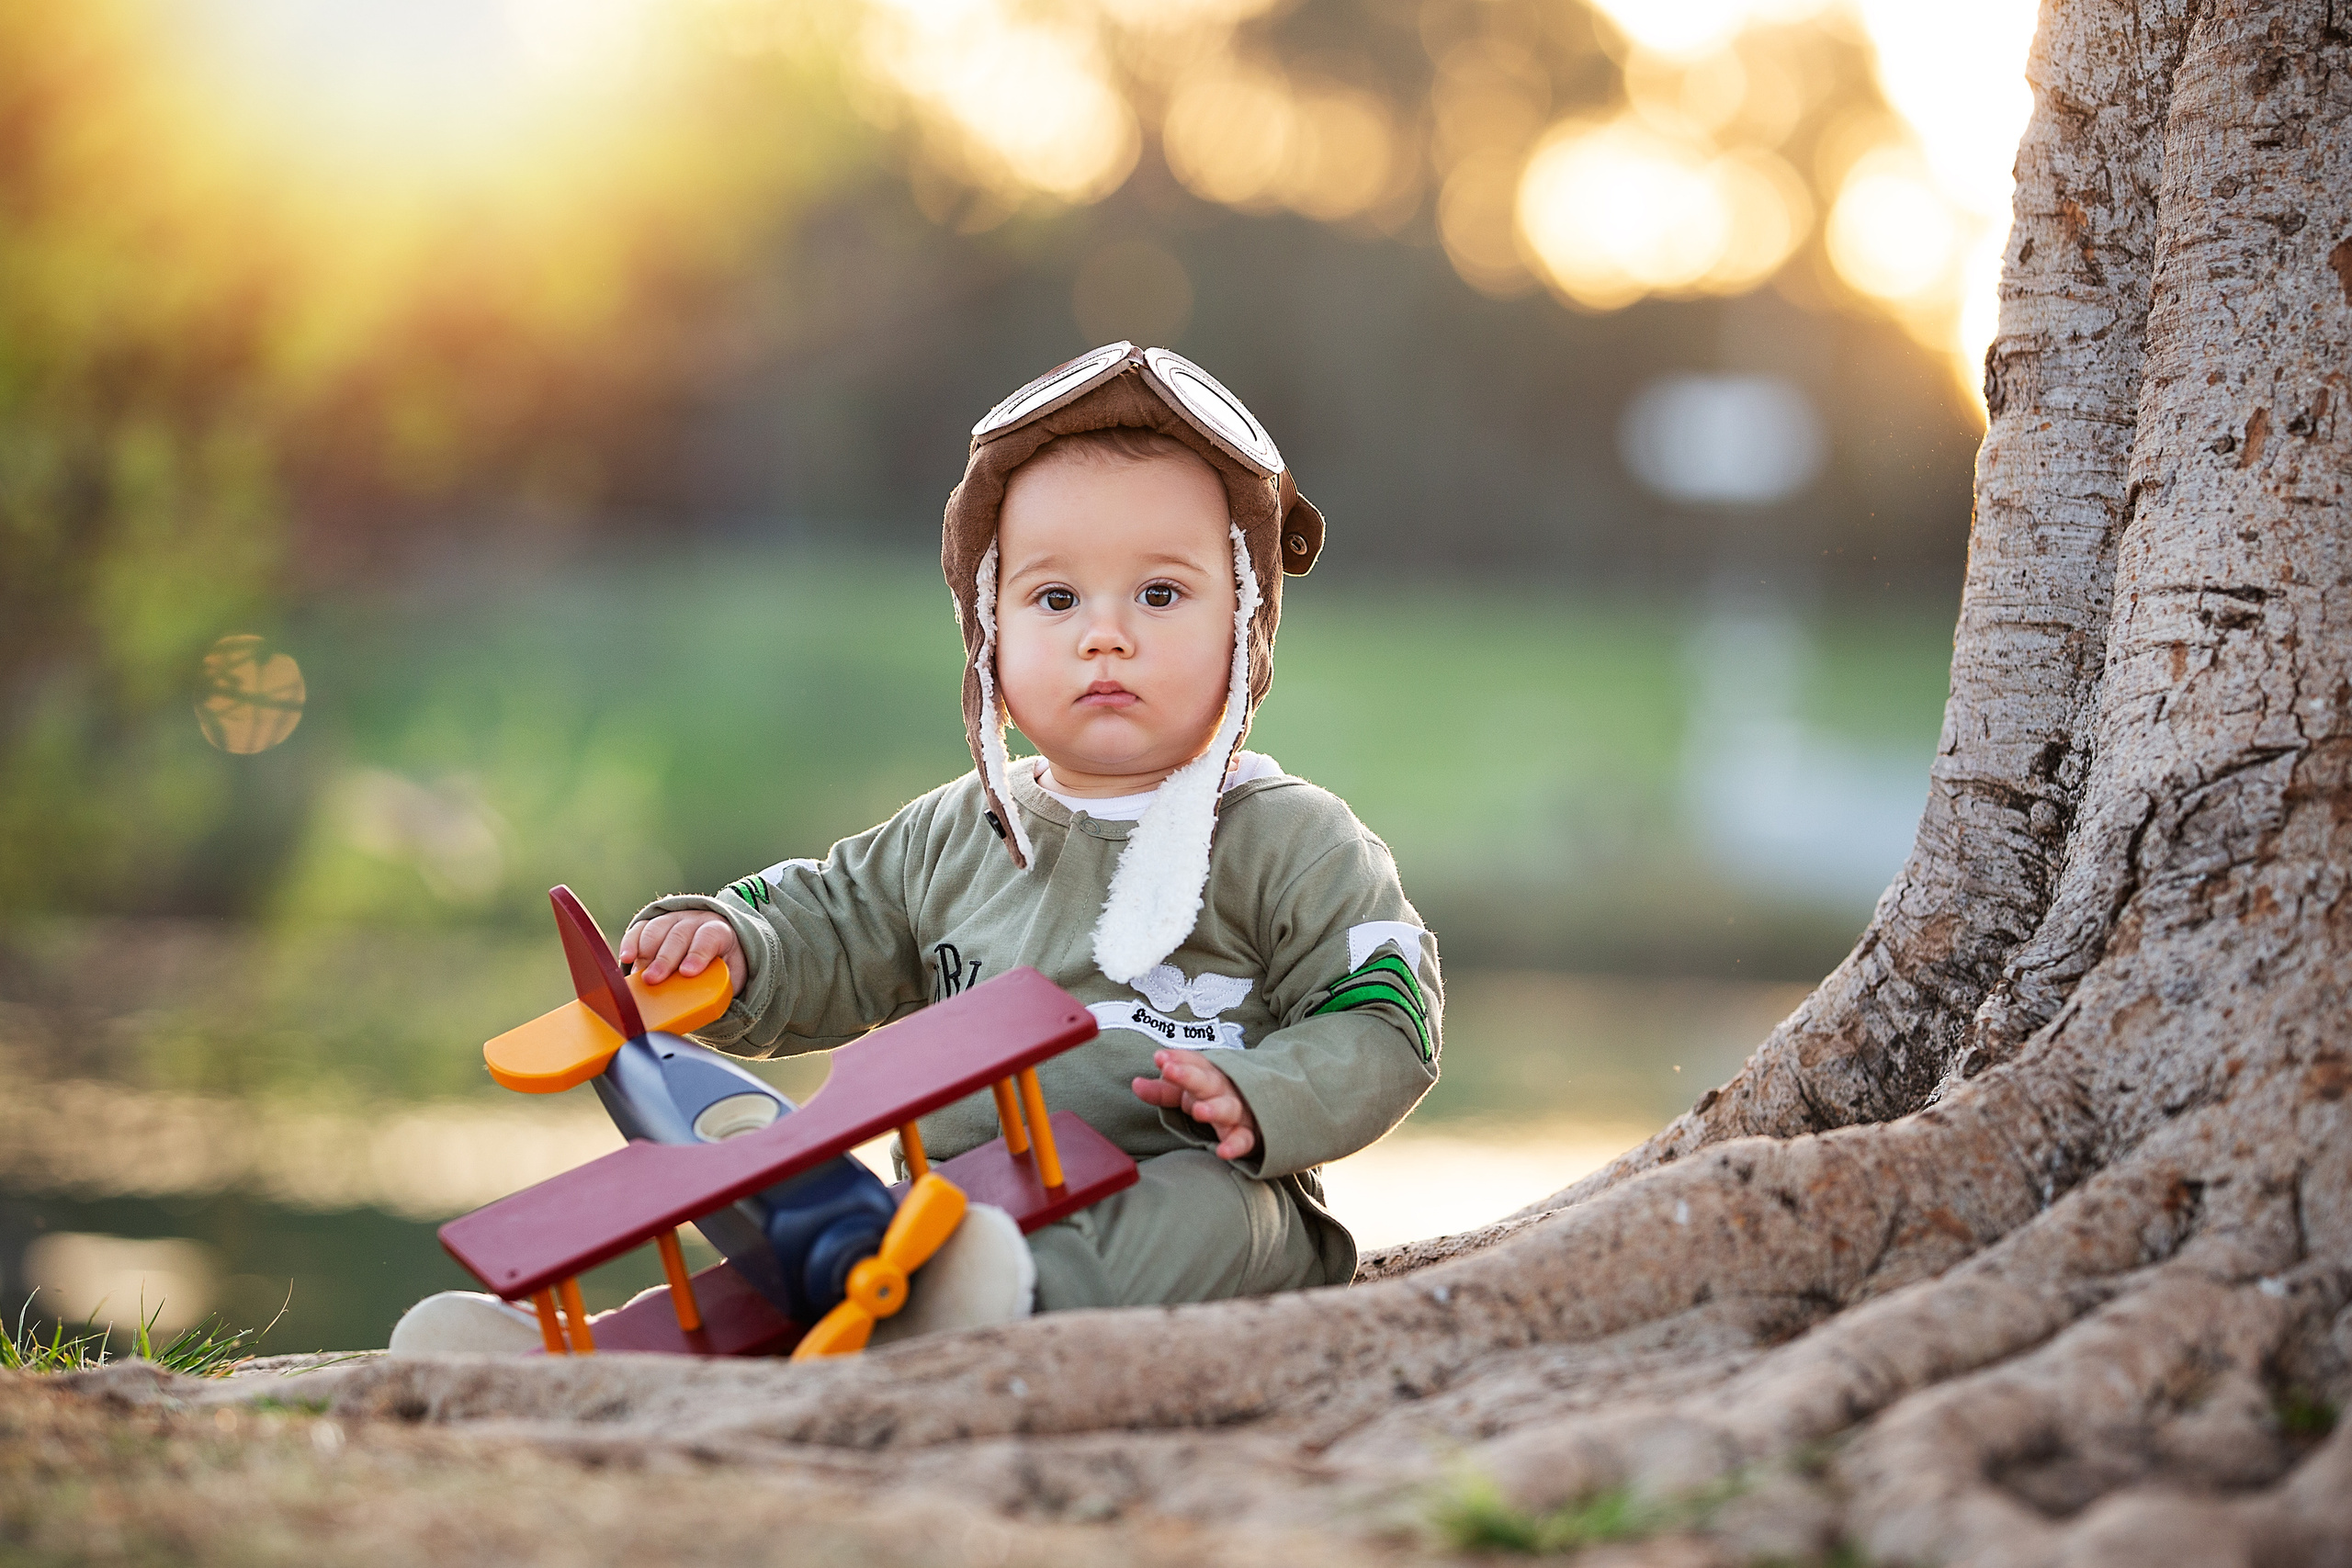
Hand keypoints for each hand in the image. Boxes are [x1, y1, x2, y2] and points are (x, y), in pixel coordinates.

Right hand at [618, 911, 742, 993]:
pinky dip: (631, 942)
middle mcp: (695, 921)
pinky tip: (627, 958)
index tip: (687, 973)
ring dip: (646, 953)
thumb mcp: (731, 974)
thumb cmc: (723, 962)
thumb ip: (720, 986)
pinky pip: (640, 929)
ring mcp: (674, 919)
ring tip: (639, 975)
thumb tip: (702, 1009)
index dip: (698, 954)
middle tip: (653, 979)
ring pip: (657, 929)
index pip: (709, 937)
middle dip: (665, 958)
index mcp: (720, 931)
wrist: (715, 940)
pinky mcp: (654, 922)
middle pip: (679, 935)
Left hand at [1131, 1048, 1258, 1160]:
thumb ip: (1162, 1090)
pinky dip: (1236, 1145)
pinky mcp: (1248, 1134)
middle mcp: (1224, 1089)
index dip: (1177, 1060)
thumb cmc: (1214, 1099)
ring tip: (1198, 1111)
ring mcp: (1238, 1111)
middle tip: (1169, 1071)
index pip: (1194, 1063)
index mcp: (1209, 1075)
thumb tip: (1135, 1083)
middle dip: (1189, 1076)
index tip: (1159, 1058)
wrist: (1260, 1111)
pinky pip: (1244, 1139)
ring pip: (1229, 1108)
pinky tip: (1223, 1151)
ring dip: (1215, 1108)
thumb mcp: (1187, 1093)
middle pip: (1208, 1081)